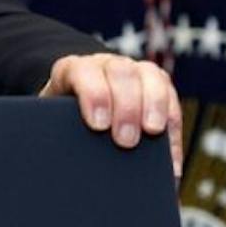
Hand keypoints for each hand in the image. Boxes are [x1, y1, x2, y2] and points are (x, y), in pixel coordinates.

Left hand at [39, 53, 182, 176]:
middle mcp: (105, 65)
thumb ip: (57, 131)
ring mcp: (133, 71)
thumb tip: (63, 161)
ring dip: (155, 106)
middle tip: (125, 140)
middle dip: (126, 107)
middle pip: (121, 73)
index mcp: (73, 70)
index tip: (98, 125)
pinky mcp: (156, 85)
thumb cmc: (59, 120)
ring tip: (152, 134)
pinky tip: (170, 156)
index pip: (83, 71)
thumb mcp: (52, 122)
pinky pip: (172, 99)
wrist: (74, 109)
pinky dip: (173, 127)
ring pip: (152, 77)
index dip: (93, 95)